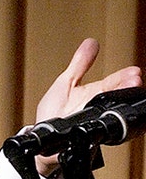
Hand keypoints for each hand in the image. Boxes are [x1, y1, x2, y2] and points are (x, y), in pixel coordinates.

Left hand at [33, 38, 142, 175]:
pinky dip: (102, 125)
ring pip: (110, 111)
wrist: (43, 137)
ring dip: (120, 101)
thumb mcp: (65, 82)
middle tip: (135, 80)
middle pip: (116, 95)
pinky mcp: (86, 137)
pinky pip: (96, 131)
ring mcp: (93, 121)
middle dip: (126, 87)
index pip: (114, 81)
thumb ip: (79, 64)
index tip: (135, 72)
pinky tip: (107, 117)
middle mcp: (97, 107)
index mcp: (96, 93)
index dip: (124, 77)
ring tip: (129, 90)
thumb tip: (91, 41)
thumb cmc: (53, 112)